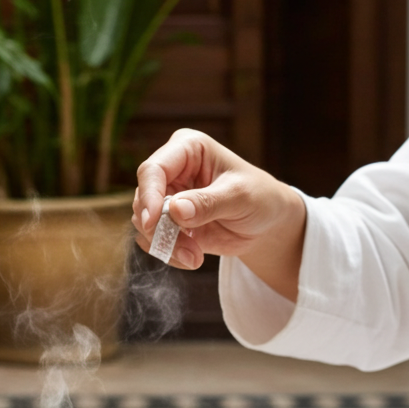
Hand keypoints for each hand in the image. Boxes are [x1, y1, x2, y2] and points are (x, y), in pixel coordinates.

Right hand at [132, 129, 305, 301]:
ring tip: (194, 256)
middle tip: (187, 249)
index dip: (149, 196)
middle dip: (160, 229)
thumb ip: (208, 203)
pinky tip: (192, 257)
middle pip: (143, 199)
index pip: (153, 169)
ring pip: (145, 224)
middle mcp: (172, 171)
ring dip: (166, 245)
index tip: (152, 223)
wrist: (265, 224)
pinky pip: (153, 241)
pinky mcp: (168, 223)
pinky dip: (169, 254)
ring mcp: (167, 198)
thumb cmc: (259, 198)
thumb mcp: (240, 197)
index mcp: (187, 149)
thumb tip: (175, 210)